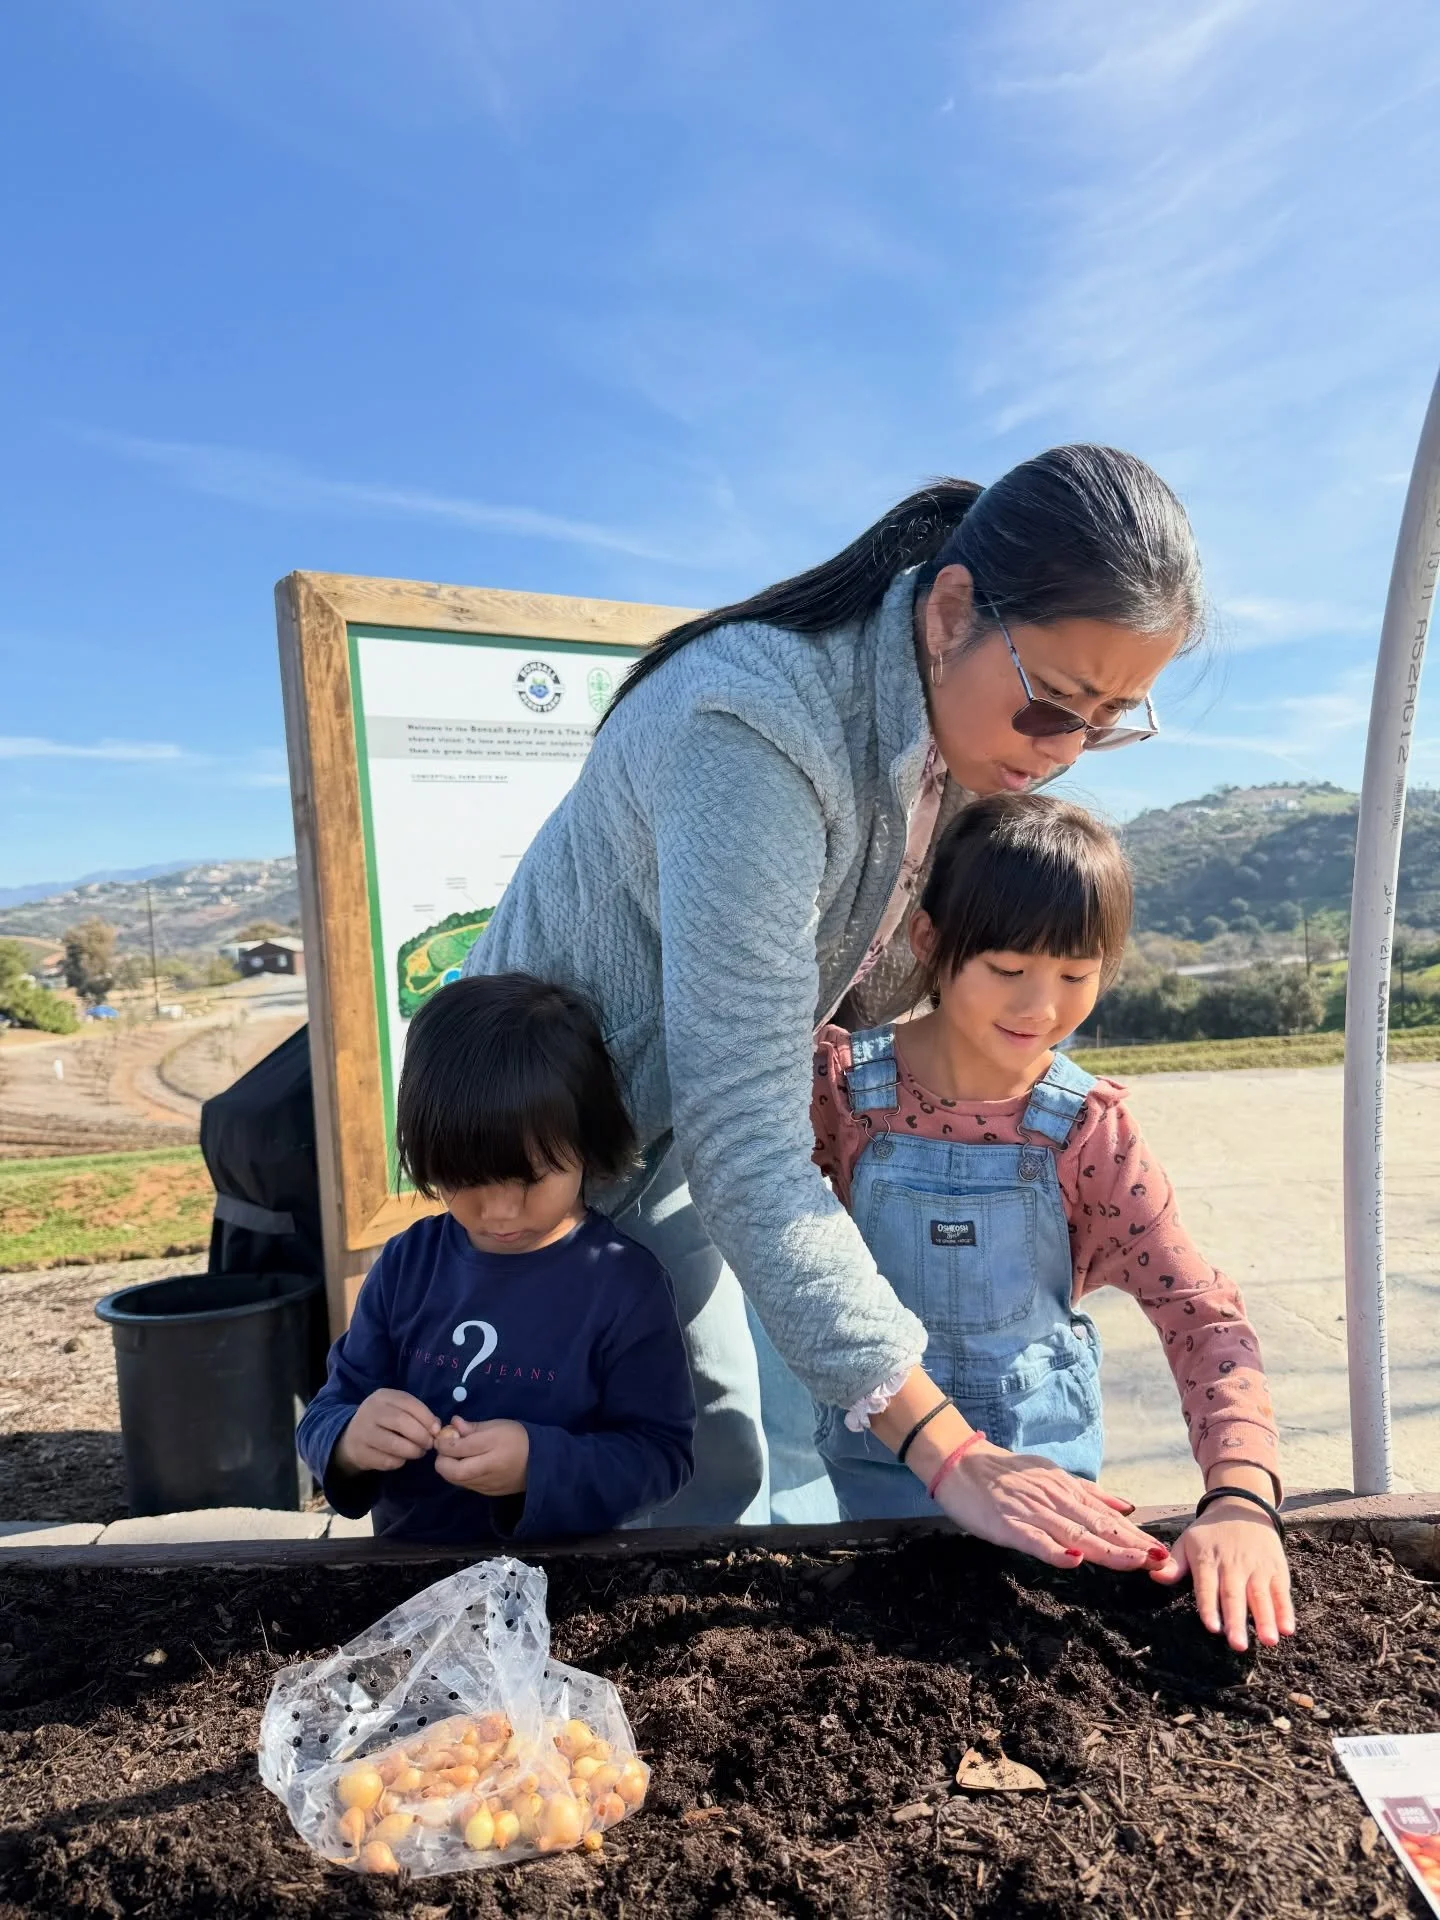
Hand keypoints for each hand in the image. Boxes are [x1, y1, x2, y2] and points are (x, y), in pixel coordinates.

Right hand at [333, 1390, 440, 1474]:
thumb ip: (417, 1414)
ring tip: (419, 1452)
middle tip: (429, 1444)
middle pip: (402, 1422)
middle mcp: (370, 1411)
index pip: (408, 1403)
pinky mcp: (360, 1453)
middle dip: (421, 1435)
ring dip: (413, 1451)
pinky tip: (402, 1458)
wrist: (351, 1438)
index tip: (437, 1430)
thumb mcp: (397, 1410)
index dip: (426, 1417)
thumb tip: (437, 1427)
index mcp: (382, 1396)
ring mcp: (363, 1432)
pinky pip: (387, 1460)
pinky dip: (400, 1462)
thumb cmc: (383, 1421)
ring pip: (394, 1444)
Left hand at [433, 1417, 529, 1496]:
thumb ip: (473, 1427)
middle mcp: (489, 1467)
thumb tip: (453, 1423)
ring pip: (457, 1481)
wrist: (541, 1463)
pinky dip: (460, 1476)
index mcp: (493, 1444)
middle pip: (453, 1471)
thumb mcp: (498, 1425)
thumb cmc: (518, 1438)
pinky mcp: (488, 1493)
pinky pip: (467, 1485)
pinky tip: (465, 1466)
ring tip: (454, 1458)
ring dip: (449, 1470)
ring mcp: (488, 1483)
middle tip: (443, 1451)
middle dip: (442, 1461)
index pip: (459, 1447)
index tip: (442, 1437)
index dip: (444, 1443)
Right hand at [932, 1440, 1168, 1572]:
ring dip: (1107, 1549)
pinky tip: (1074, 1560)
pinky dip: (1054, 1550)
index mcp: (1066, 1491)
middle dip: (1131, 1545)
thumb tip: (1126, 1507)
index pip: (1107, 1517)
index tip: (1162, 1551)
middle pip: (1098, 1527)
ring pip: (1074, 1533)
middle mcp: (1055, 1500)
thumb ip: (1088, 1494)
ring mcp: (1032, 1513)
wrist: (960, 1462)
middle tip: (1160, 1561)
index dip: (1135, 1535)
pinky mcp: (1008, 1525)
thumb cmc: (1006, 1474)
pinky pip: (1034, 1540)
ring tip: (1135, 1562)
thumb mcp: (1052, 1477)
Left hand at [1149, 1497, 1293, 1650]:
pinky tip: (1287, 1628)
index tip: (1213, 1628)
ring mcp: (1257, 1567)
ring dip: (1265, 1619)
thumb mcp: (1187, 1542)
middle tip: (1238, 1645)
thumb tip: (1154, 1575)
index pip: (1207, 1587)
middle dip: (1237, 1621)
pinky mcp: (1276, 1569)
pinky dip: (1285, 1610)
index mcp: (1208, 1560)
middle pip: (1234, 1596)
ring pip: (1261, 1596)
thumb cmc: (1210, 1533)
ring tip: (1269, 1640)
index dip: (1209, 1607)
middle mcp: (1233, 1565)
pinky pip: (1281, 1592)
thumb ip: (1174, 1564)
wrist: (1241, 1507)